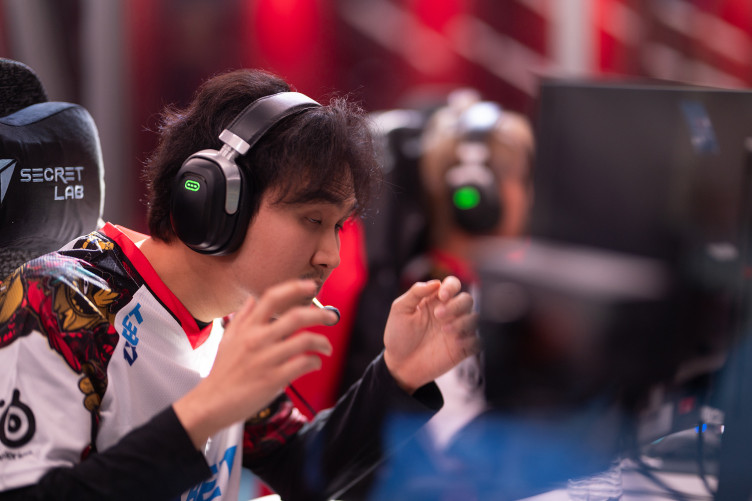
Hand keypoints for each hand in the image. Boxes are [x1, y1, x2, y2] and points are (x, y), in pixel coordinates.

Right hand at [173, 279, 336, 447]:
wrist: (211, 403)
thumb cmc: (222, 372)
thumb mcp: (227, 339)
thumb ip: (242, 317)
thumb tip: (253, 299)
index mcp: (248, 328)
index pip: (272, 297)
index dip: (294, 288)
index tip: (311, 286)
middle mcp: (257, 339)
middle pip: (296, 316)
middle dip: (320, 314)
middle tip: (332, 317)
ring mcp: (266, 359)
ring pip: (304, 341)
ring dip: (322, 342)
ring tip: (326, 347)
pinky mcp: (273, 379)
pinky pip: (303, 364)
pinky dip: (315, 362)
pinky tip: (315, 363)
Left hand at [382, 275, 478, 393]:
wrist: (399, 365)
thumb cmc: (398, 335)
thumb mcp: (400, 310)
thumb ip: (415, 293)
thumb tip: (435, 282)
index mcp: (436, 301)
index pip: (453, 285)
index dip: (451, 286)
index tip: (442, 296)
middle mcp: (449, 313)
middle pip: (467, 300)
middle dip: (456, 305)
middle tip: (438, 315)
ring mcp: (457, 331)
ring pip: (475, 318)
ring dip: (463, 322)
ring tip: (444, 330)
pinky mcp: (462, 349)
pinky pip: (477, 341)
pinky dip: (471, 340)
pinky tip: (456, 343)